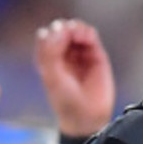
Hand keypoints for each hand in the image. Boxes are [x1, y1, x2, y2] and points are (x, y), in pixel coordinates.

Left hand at [34, 18, 114, 137]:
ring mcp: (80, 54)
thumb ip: (51, 52)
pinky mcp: (96, 55)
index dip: (50, 33)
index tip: (54, 41)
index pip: (46, 35)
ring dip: (77, 28)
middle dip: (64, 28)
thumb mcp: (51, 76)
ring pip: (77, 30)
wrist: (86, 115)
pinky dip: (88, 33)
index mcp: (48, 58)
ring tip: (79, 36)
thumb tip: (61, 30)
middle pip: (62, 29)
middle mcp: (64, 54)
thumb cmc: (66, 99)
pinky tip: (87, 38)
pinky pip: (91, 37)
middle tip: (68, 35)